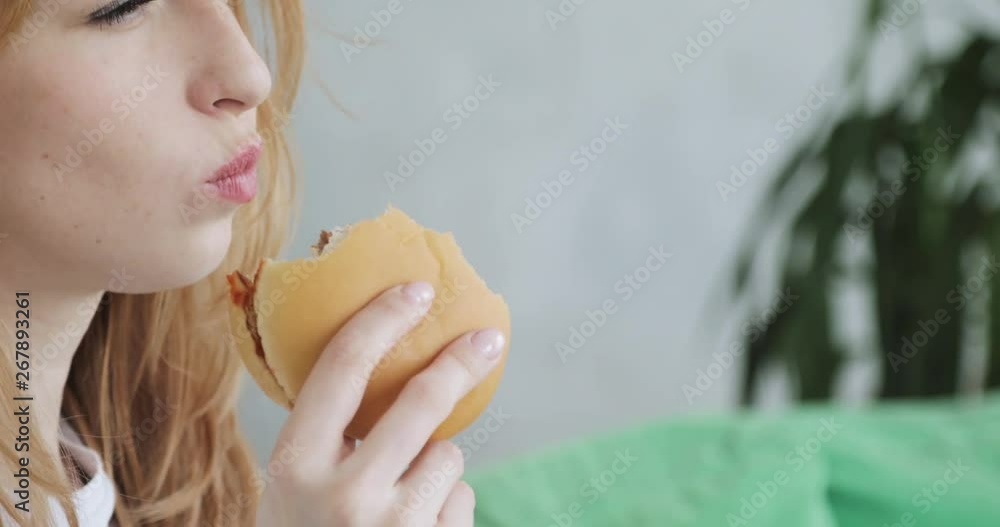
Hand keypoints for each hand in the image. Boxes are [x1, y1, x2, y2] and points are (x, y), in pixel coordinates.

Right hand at [255, 281, 504, 525]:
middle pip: (422, 402)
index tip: (417, 289)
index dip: (383, 319)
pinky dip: (446, 506)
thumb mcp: (289, 489)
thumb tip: (381, 363)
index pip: (342, 369)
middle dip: (460, 363)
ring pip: (448, 455)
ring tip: (395, 502)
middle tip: (488, 339)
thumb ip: (323, 439)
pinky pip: (462, 498)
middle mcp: (344, 495)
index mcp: (294, 466)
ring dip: (435, 465)